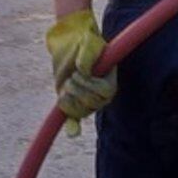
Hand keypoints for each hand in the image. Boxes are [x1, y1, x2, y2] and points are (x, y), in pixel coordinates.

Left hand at [45, 10, 115, 136]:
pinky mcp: (73, 105)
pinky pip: (74, 119)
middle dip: (76, 88)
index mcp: (110, 83)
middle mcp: (101, 96)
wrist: (72, 44)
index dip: (89, 84)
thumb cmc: (85, 43)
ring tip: (67, 82)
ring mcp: (87, 102)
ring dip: (68, 96)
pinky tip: (73, 133)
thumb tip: (81, 71)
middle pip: (90, 102)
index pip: (103, 92)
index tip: (79, 72)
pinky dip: (73, 127)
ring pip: (79, 110)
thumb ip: (87, 56)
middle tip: (72, 75)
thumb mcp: (89, 44)